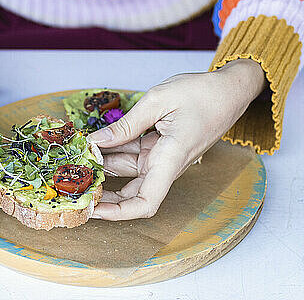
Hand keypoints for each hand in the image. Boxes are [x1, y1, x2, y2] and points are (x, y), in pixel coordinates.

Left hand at [88, 59, 265, 219]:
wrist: (228, 90)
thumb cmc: (202, 93)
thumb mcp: (158, 100)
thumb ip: (126, 124)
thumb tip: (96, 141)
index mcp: (170, 158)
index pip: (146, 202)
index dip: (118, 213)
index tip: (94, 209)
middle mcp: (166, 165)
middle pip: (131, 193)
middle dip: (103, 191)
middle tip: (75, 182)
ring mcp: (163, 159)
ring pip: (128, 172)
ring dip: (105, 167)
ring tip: (79, 157)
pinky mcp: (160, 150)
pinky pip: (134, 157)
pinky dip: (114, 152)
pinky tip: (96, 144)